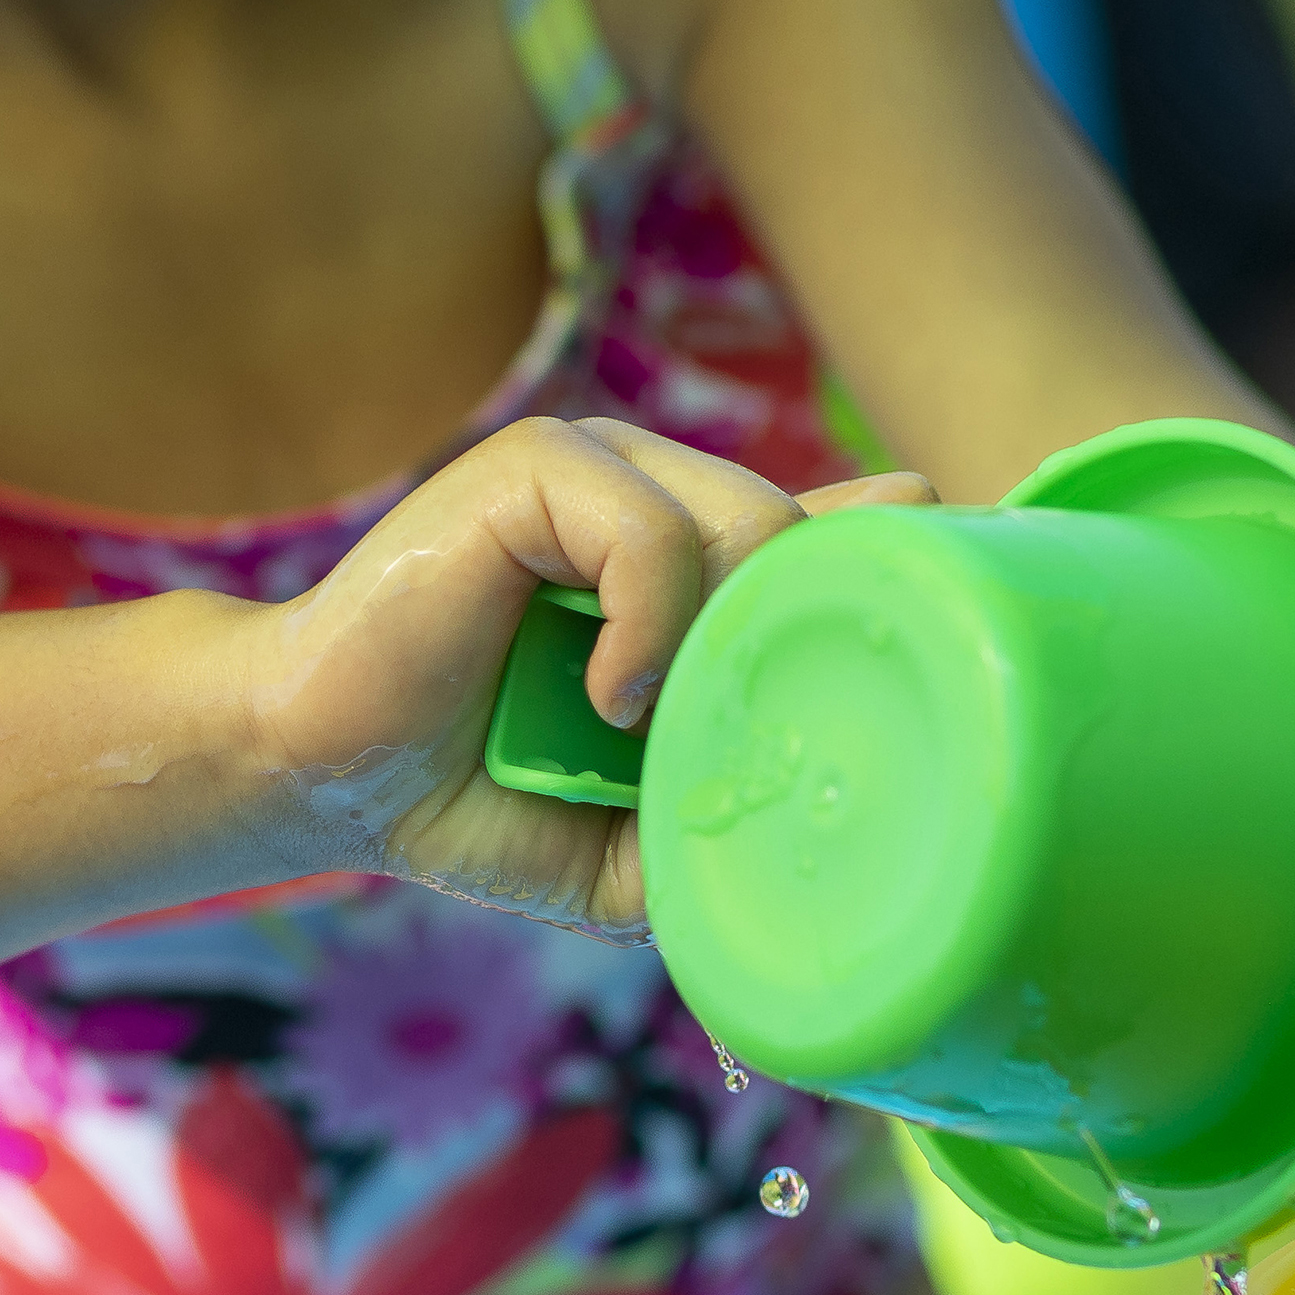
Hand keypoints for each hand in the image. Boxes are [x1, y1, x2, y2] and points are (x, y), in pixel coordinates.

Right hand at [236, 414, 929, 926]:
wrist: (330, 776)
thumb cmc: (481, 799)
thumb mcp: (644, 828)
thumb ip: (736, 791)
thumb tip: (854, 786)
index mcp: (698, 561)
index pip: (844, 533)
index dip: (907, 563)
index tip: (964, 611)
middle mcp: (661, 494)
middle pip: (814, 542)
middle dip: (789, 649)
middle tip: (721, 735)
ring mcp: (600, 469)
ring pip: (754, 523)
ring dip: (714, 647)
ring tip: (640, 724)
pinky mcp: (536, 467)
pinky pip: (654, 534)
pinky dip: (649, 628)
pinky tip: (610, 698)